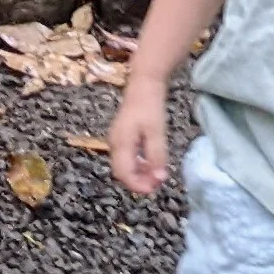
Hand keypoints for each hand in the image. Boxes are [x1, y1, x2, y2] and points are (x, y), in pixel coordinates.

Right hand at [108, 74, 170, 198]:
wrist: (144, 83)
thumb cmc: (150, 106)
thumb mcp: (156, 132)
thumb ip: (157, 156)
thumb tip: (159, 179)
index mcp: (120, 144)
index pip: (124, 174)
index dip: (138, 186)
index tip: (154, 190)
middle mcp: (114, 144)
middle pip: (122, 172)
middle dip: (139, 182)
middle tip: (157, 184)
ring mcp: (116, 140)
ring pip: (124, 165)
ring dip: (139, 174)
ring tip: (156, 175)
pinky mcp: (122, 136)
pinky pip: (127, 157)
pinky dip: (138, 164)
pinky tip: (150, 163)